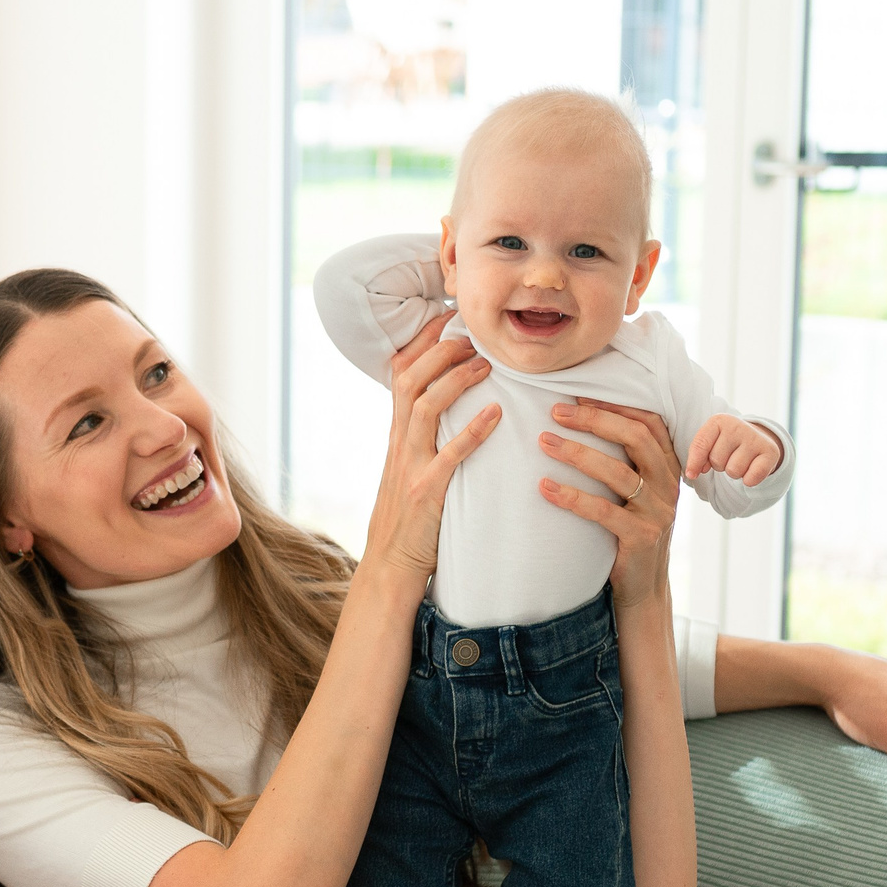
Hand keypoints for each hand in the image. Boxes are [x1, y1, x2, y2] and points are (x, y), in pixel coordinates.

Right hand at [365, 326, 497, 579]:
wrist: (390, 567)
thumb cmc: (410, 520)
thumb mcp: (410, 470)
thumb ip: (425, 439)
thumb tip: (450, 408)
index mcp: (397, 435)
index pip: (400, 374)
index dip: (423, 342)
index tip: (449, 318)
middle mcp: (399, 444)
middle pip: (409, 379)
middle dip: (440, 350)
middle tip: (473, 334)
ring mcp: (410, 467)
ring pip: (424, 406)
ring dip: (456, 379)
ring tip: (487, 363)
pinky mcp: (425, 493)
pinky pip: (449, 456)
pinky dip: (473, 431)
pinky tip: (497, 413)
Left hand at [536, 399, 680, 609]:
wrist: (643, 587)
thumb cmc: (629, 532)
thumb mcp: (635, 493)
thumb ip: (625, 462)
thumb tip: (581, 420)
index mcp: (668, 467)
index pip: (648, 422)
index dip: (615, 405)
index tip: (577, 395)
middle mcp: (668, 485)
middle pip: (635, 438)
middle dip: (594, 420)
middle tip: (555, 413)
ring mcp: (658, 512)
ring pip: (618, 472)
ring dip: (578, 453)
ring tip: (543, 442)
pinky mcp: (641, 537)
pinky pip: (603, 511)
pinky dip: (572, 497)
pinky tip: (544, 487)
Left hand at [686, 414, 783, 486]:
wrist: (757, 441)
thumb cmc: (727, 444)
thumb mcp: (709, 443)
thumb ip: (696, 456)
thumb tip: (692, 473)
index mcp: (719, 421)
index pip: (700, 445)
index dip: (694, 463)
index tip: (692, 473)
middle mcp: (738, 425)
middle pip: (717, 461)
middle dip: (719, 465)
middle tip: (729, 457)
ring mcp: (755, 438)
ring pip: (733, 471)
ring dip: (734, 473)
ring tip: (741, 461)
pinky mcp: (770, 452)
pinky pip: (751, 478)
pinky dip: (749, 480)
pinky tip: (752, 469)